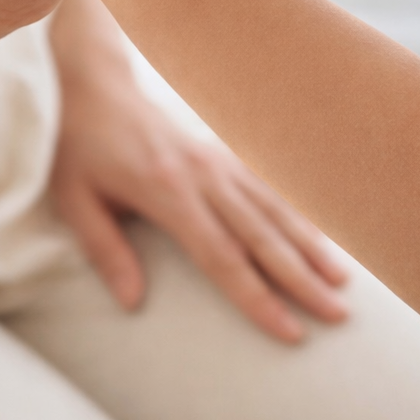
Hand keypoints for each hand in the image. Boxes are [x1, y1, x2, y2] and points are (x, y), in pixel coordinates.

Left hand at [50, 4, 349, 342]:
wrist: (92, 86)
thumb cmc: (77, 148)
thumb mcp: (75, 201)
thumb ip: (105, 252)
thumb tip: (133, 304)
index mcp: (167, 191)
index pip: (222, 257)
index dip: (258, 298)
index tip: (291, 332)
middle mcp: (202, 175)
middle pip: (262, 236)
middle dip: (302, 279)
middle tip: (339, 315)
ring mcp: (217, 159)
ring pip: (274, 208)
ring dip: (310, 245)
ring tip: (343, 280)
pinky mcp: (221, 151)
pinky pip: (267, 184)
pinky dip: (296, 210)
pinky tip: (320, 234)